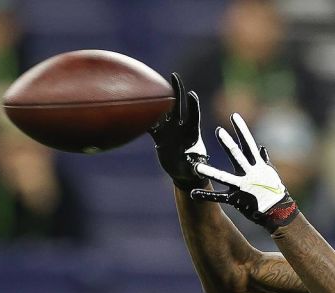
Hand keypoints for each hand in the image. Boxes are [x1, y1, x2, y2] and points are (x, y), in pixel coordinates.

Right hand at [149, 72, 208, 189]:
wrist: (183, 173)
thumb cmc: (193, 170)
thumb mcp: (195, 169)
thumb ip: (196, 166)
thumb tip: (197, 168)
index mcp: (192, 133)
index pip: (194, 116)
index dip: (193, 105)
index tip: (192, 94)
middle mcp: (181, 128)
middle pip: (178, 106)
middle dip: (177, 91)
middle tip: (174, 76)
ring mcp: (169, 130)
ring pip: (163, 111)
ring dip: (158, 100)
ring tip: (152, 86)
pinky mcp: (159, 136)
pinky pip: (151, 124)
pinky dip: (145, 118)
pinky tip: (137, 108)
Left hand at [189, 113, 299, 231]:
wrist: (278, 211)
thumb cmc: (274, 192)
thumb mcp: (270, 173)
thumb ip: (264, 160)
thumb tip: (261, 148)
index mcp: (257, 165)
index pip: (248, 143)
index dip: (241, 129)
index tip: (234, 116)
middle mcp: (249, 173)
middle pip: (237, 155)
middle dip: (228, 143)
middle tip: (218, 130)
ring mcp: (242, 186)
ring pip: (223, 177)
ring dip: (209, 171)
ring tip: (196, 166)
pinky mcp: (236, 199)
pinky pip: (218, 197)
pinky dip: (205, 196)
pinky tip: (192, 193)